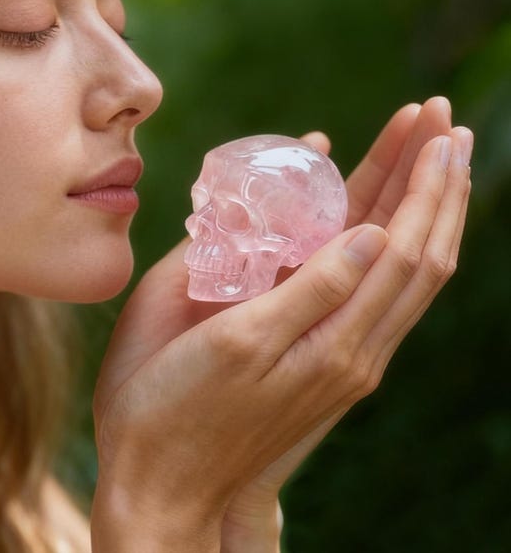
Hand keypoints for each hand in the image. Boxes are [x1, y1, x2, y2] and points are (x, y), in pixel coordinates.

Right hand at [90, 98, 471, 552]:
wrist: (160, 482)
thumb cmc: (178, 409)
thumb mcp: (239, 345)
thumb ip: (309, 291)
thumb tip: (373, 233)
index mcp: (337, 341)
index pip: (403, 248)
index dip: (422, 185)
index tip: (436, 130)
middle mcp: (351, 347)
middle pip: (416, 252)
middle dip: (433, 182)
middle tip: (440, 118)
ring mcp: (336, 354)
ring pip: (399, 271)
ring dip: (418, 206)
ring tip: (425, 151)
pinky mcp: (313, 357)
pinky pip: (363, 288)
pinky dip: (376, 237)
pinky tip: (366, 210)